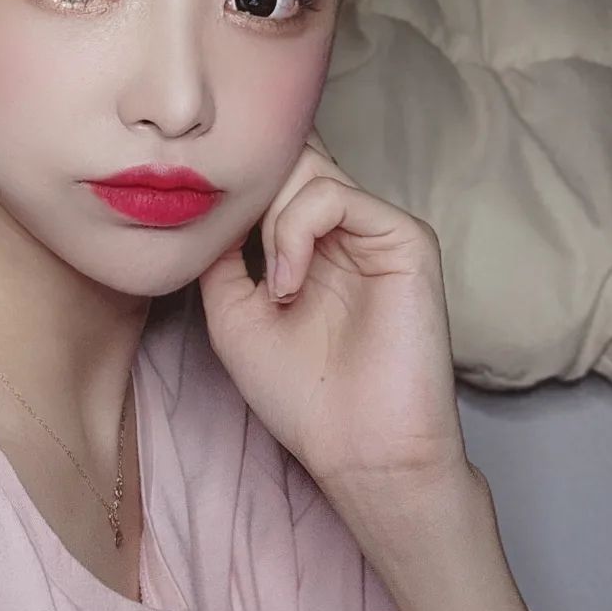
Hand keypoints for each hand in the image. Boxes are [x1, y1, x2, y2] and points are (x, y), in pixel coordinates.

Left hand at [197, 128, 471, 494]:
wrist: (362, 452)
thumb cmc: (303, 397)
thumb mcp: (232, 314)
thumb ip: (220, 253)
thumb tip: (208, 201)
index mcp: (310, 241)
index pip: (273, 174)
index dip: (236, 188)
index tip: (205, 231)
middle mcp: (345, 227)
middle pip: (288, 159)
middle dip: (251, 198)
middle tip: (239, 256)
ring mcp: (376, 229)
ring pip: (306, 169)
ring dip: (269, 222)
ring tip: (273, 288)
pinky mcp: (406, 237)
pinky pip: (336, 195)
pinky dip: (295, 231)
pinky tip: (289, 285)